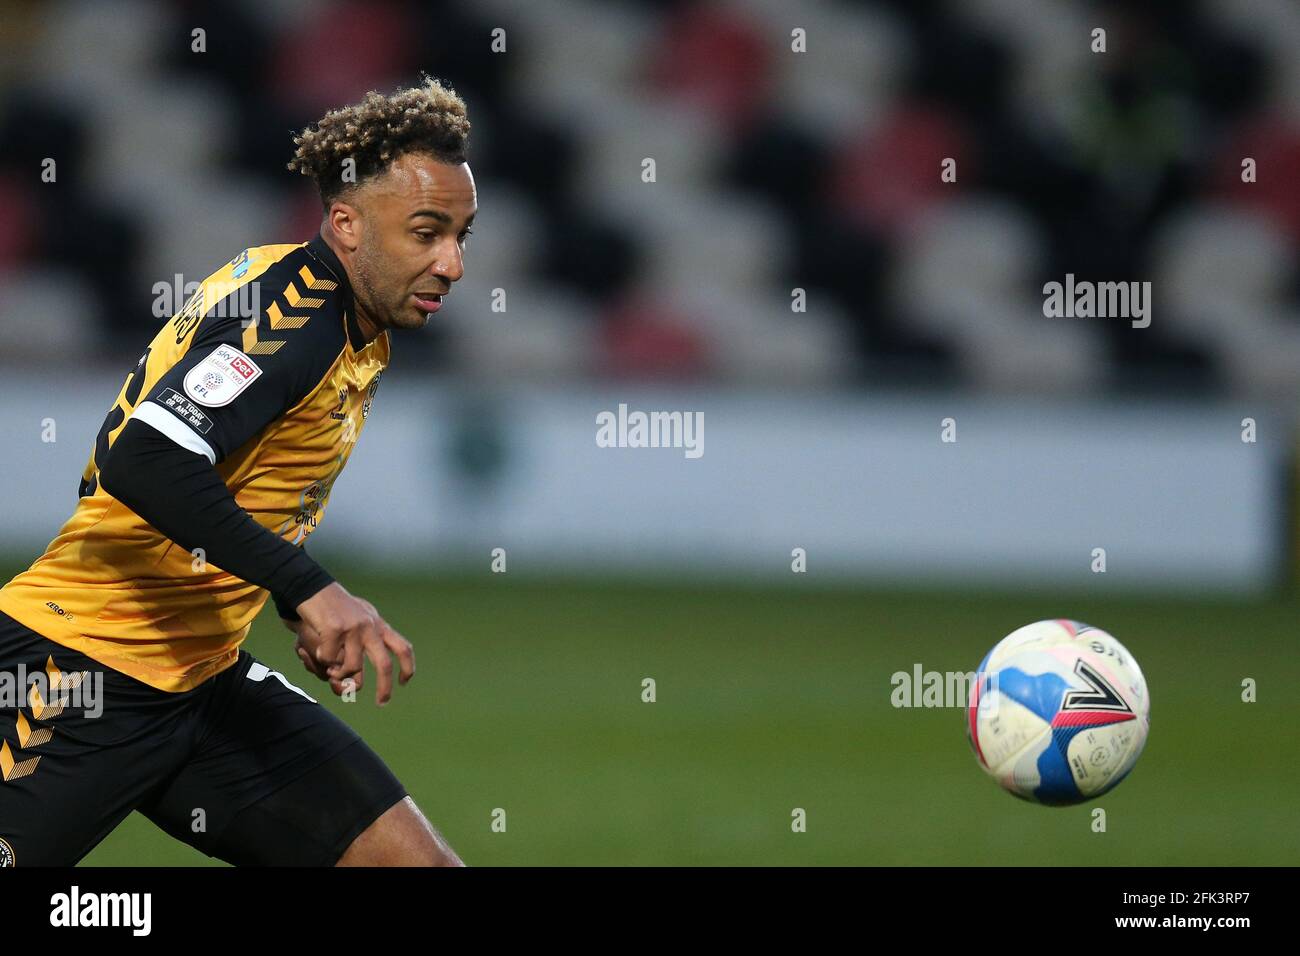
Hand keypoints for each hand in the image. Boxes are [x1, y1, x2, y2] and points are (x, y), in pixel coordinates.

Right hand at [291, 583, 415, 705]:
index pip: (402, 647)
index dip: (408, 667)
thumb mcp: (357, 619)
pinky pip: (330, 659)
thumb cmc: (332, 607)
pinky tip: (317, 650)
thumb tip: (359, 676)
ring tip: (330, 669)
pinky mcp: (335, 628)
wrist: (311, 587)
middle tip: (382, 703)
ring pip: (352, 667)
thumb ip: (363, 641)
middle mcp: (370, 626)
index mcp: (378, 624)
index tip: (404, 682)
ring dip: (340, 674)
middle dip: (385, 687)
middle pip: (384, 664)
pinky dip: (322, 660)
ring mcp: (353, 627)